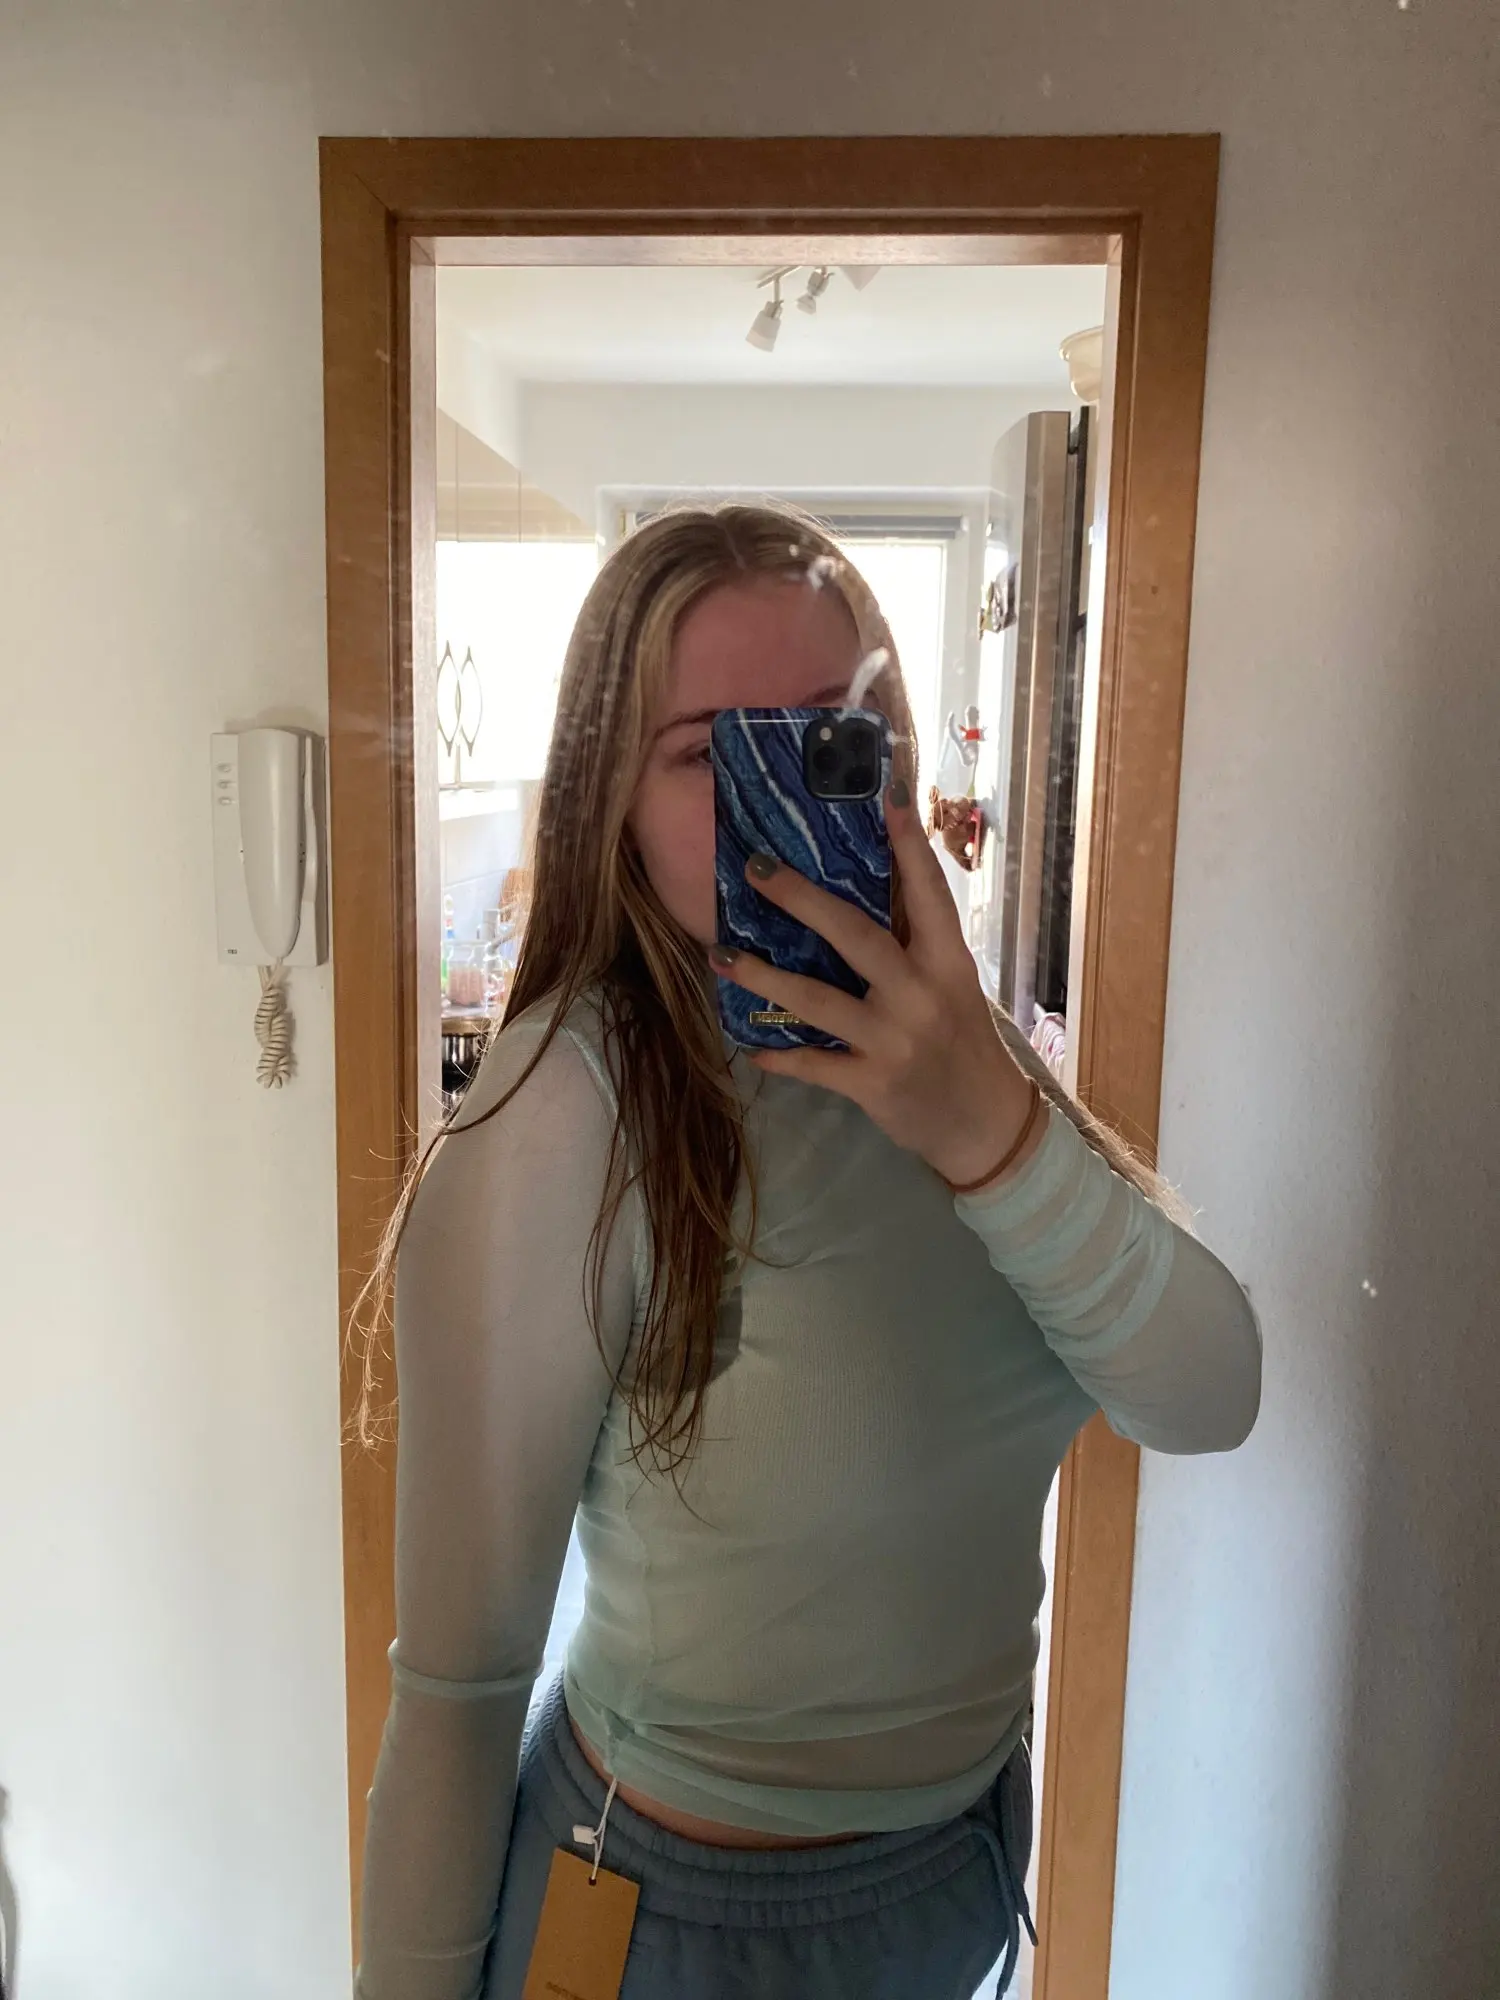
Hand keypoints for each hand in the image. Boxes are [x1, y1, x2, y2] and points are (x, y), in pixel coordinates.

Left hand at [708, 782, 1042, 1189]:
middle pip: (855, 935)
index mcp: (948, 962)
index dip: (910, 844)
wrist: (984, 1124)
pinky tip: (748, 1046)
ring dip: (763, 976)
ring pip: (817, 1000)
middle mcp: (920, 995)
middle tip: (757, 868)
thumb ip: (916, 945)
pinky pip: (813, 1064)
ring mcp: (894, 1040)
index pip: (929, 893)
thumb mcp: (953, 986)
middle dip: (801, 899)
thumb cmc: (964, 1042)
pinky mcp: (872, 1083)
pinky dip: (779, 1055)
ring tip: (719, 955)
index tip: (889, 795)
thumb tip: (869, 887)